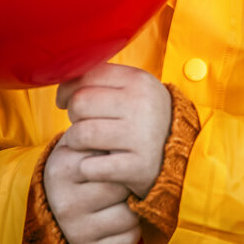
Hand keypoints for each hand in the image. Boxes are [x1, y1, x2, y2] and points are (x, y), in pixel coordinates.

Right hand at [44, 136, 140, 243]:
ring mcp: (74, 228)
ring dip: (135, 206)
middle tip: (126, 177)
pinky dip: (133, 229)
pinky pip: (128, 239)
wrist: (60, 194)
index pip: (111, 159)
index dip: (124, 155)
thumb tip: (136, 138)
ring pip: (129, 216)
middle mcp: (65, 201)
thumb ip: (105, 134)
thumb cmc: (84, 160)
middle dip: (131, 181)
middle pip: (121, 187)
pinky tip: (122, 217)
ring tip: (125, 197)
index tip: (122, 154)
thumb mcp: (86, 141)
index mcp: (63, 167)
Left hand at [57, 62, 171, 198]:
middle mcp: (140, 104)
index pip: (86, 76)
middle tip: (80, 122)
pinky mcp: (137, 166)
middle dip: (72, 115)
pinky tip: (96, 165)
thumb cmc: (144, 116)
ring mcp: (140, 136)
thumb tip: (62, 77)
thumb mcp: (134, 89)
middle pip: (79, 103)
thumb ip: (104, 78)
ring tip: (85, 144)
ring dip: (75, 142)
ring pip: (81, 134)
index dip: (67, 89)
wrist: (181, 152)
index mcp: (138, 80)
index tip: (65, 100)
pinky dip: (87, 167)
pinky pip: (90, 166)